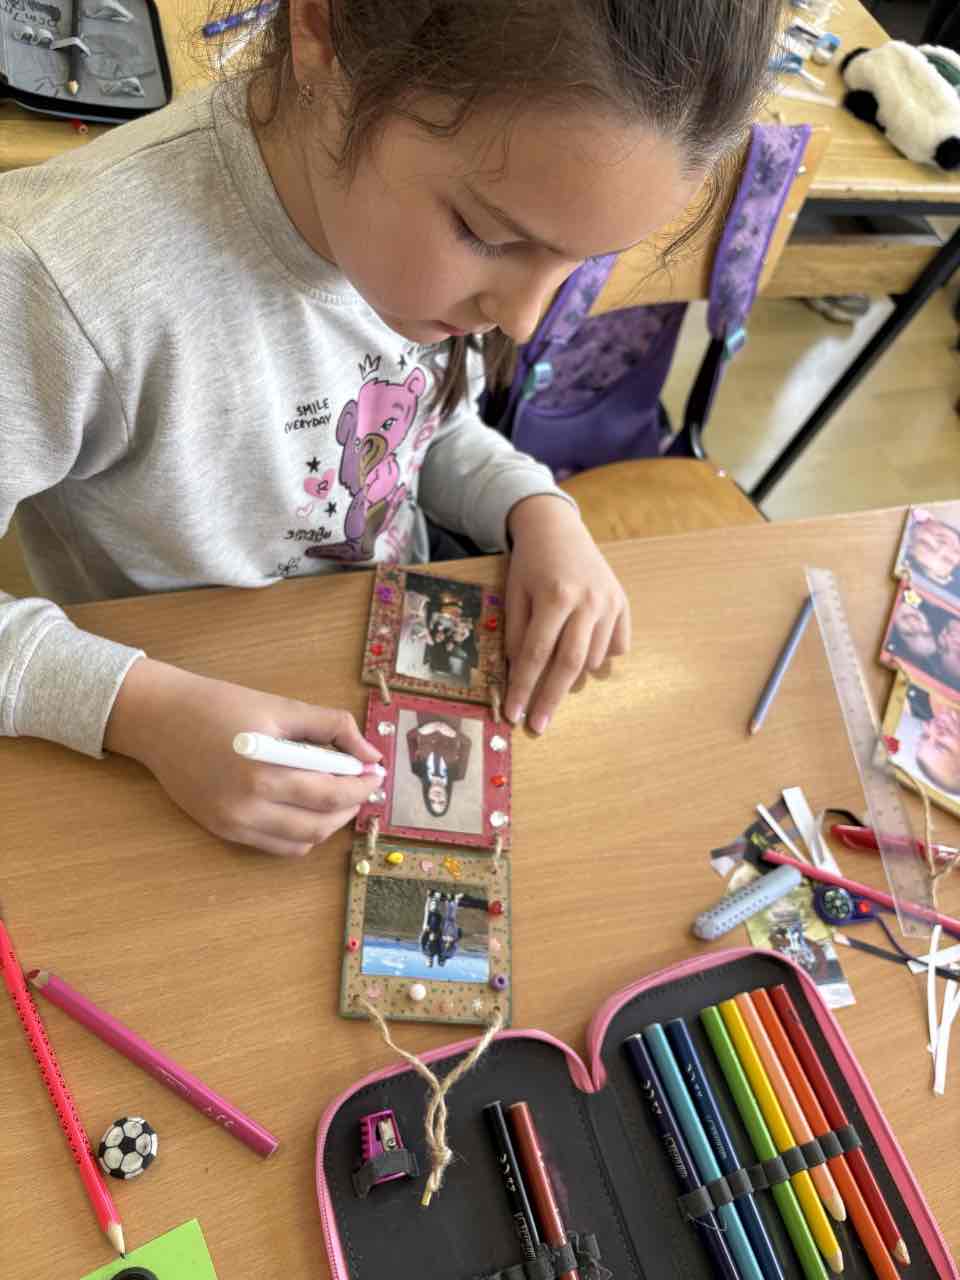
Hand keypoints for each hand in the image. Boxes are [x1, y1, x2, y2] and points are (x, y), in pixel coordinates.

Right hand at [104, 658, 381, 855]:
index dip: (361, 785)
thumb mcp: (280, 706)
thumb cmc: (219, 705)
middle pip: (320, 822)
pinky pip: (277, 846)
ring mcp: (233, 824)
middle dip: (350, 805)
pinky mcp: (223, 831)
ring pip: (302, 842)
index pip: (330, 792)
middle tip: (363, 784)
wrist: (158, 720)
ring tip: (337, 797)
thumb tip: (370, 754)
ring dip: (329, 823)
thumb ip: (331, 728)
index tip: (377, 772)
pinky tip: (307, 807)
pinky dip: (302, 833)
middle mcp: (247, 806)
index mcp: (263, 770)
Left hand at [504, 495, 630, 732]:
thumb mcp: (514, 594)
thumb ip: (518, 634)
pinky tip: (584, 650)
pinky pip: (616, 646)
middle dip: (552, 698)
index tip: (513, 715)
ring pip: (594, 658)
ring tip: (556, 674)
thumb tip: (521, 677)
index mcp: (555, 596)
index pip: (537, 654)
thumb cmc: (530, 563)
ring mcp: (610, 602)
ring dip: (573, 675)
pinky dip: (600, 658)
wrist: (558, 528)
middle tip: (538, 726)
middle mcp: (587, 601)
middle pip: (570, 663)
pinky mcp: (623, 603)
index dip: (524, 687)